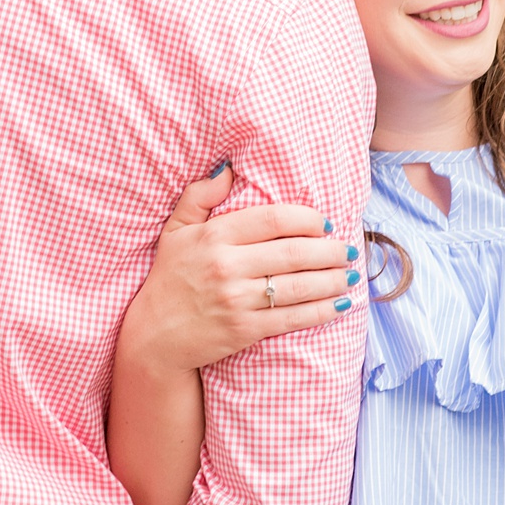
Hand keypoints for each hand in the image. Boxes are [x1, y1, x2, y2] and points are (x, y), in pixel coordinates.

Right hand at [117, 164, 358, 378]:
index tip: (325, 224)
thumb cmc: (169, 278)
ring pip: (299, 286)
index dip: (307, 219)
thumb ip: (200, 195)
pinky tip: (340, 304)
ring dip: (332, 280)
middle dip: (330, 251)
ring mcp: (237, 300)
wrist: (154, 336)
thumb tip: (228, 168)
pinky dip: (321, 311)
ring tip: (350, 274)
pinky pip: (293, 318)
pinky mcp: (245, 330)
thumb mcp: (175, 231)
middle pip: (294, 253)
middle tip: (348, 249)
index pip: (274, 219)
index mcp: (214, 236)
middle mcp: (227, 266)